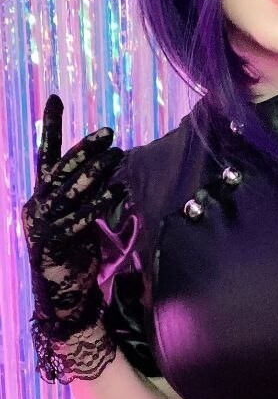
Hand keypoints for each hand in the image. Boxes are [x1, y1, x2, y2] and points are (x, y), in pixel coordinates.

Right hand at [21, 94, 124, 334]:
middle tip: (108, 133)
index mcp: (39, 199)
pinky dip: (100, 202)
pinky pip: (81, 217)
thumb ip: (81, 197)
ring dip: (95, 171)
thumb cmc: (72, 258)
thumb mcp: (75, 221)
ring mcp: (45, 225)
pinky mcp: (57, 242)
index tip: (55, 99)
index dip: (50, 128)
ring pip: (70, 190)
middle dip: (84, 149)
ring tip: (117, 155)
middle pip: (61, 170)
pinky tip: (118, 190)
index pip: (45, 157)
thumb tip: (102, 169)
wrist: (63, 298)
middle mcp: (38, 207)